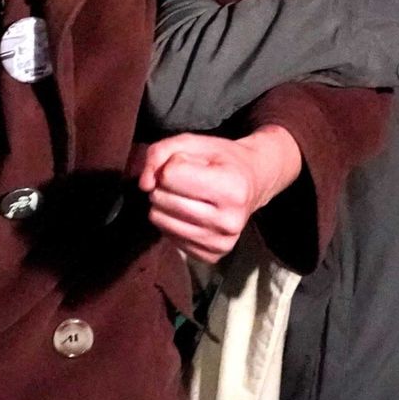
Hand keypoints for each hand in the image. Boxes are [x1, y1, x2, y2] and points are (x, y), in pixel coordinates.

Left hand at [138, 127, 301, 263]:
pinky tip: (190, 212)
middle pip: (162, 199)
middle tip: (186, 181)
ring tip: (186, 195)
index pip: (170, 175)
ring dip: (164, 203)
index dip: (173, 164)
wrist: (254, 182)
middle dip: (165, 185)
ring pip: (160, 220)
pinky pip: (167, 237)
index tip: (191, 164)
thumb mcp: (192, 142)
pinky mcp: (211, 256)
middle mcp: (229, 221)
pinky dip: (172, 221)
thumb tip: (144, 185)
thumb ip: (159, 153)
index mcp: (231, 188)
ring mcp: (221, 243)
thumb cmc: (221, 159)